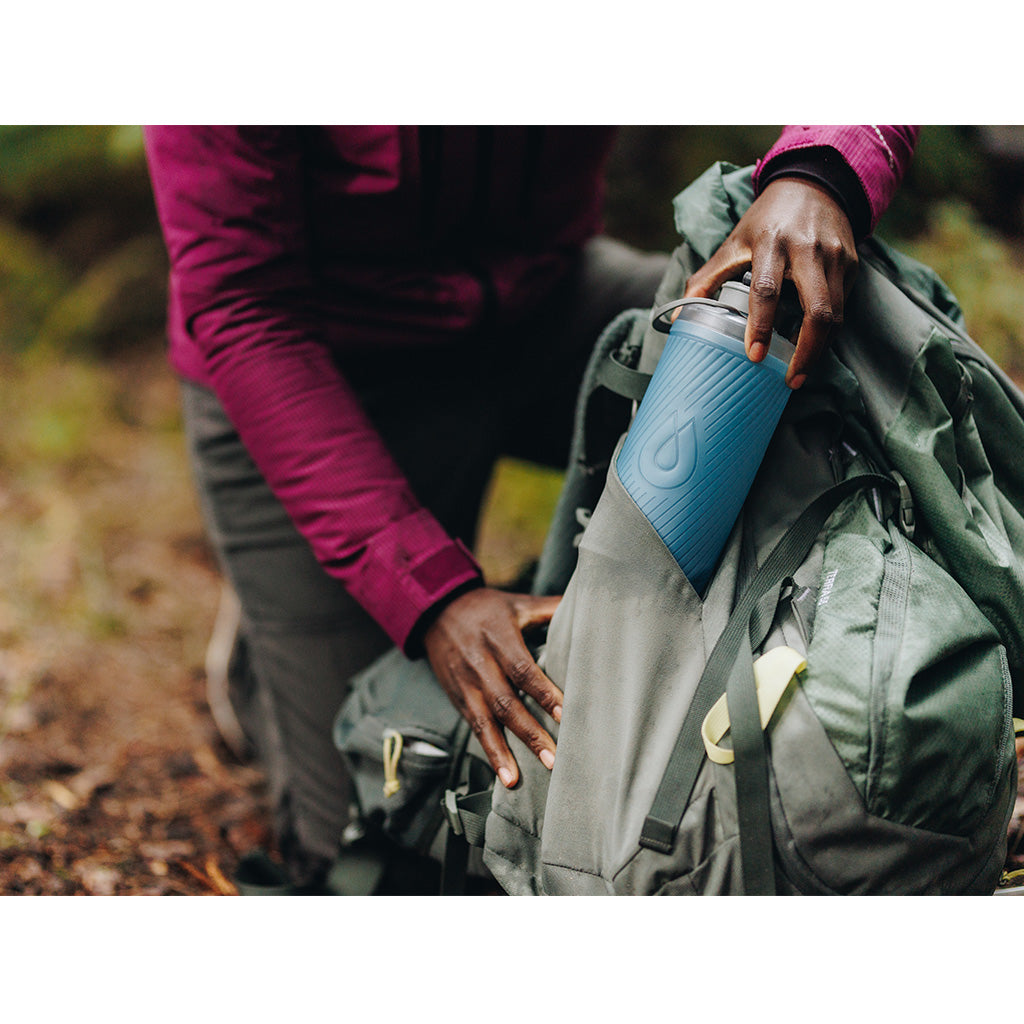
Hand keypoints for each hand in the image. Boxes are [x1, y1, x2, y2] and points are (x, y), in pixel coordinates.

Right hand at [423, 587, 562, 786]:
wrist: (435, 611)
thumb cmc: (486, 608)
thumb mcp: (518, 603)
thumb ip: (551, 608)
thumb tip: (592, 606)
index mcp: (499, 637)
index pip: (522, 669)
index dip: (543, 693)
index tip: (564, 714)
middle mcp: (479, 663)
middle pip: (505, 701)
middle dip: (529, 731)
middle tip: (554, 757)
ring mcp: (466, 684)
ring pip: (486, 721)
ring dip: (505, 751)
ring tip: (522, 778)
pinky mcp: (458, 698)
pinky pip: (475, 729)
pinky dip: (490, 753)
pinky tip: (505, 776)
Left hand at [684, 178, 857, 387]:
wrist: (814, 184)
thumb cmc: (767, 220)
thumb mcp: (733, 242)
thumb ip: (706, 278)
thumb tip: (678, 317)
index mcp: (772, 243)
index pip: (766, 290)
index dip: (760, 326)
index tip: (754, 355)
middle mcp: (809, 250)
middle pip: (817, 310)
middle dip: (806, 351)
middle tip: (791, 380)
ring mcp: (835, 258)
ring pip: (835, 314)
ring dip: (819, 348)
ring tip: (799, 371)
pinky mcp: (852, 265)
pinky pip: (842, 307)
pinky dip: (828, 332)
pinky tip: (811, 346)